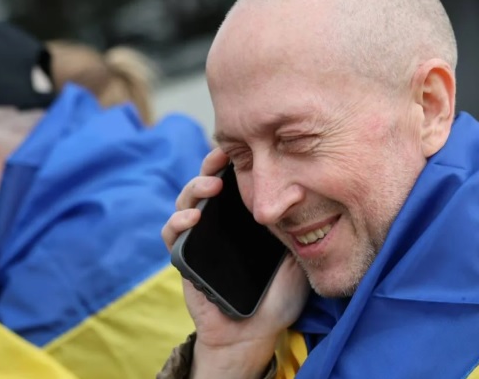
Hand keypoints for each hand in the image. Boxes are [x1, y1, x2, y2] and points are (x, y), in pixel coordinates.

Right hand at [161, 148, 309, 377]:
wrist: (257, 331)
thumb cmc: (279, 294)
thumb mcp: (297, 254)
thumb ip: (297, 228)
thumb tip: (305, 193)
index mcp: (245, 216)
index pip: (236, 179)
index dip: (235, 160)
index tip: (244, 147)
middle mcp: (220, 221)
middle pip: (209, 182)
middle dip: (212, 163)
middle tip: (222, 155)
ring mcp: (200, 236)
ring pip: (187, 200)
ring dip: (195, 187)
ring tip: (211, 185)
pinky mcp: (183, 256)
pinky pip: (172, 233)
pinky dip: (178, 221)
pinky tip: (193, 217)